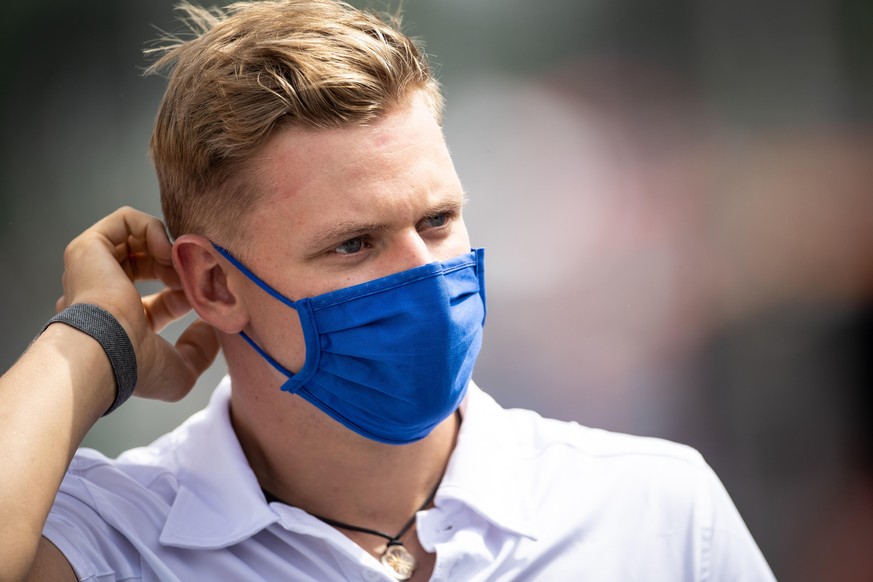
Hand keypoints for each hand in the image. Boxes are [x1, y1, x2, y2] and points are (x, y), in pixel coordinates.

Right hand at [57, 206, 219, 401]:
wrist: (105, 350)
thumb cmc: (137, 367)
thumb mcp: (181, 370)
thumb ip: (200, 350)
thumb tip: (212, 328)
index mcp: (122, 324)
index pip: (164, 301)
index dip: (190, 295)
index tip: (205, 299)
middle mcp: (103, 294)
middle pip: (151, 267)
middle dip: (180, 270)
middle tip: (194, 279)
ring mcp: (94, 270)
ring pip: (138, 241)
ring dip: (168, 249)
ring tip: (179, 265)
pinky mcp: (88, 248)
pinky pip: (124, 220)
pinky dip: (152, 228)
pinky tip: (166, 251)